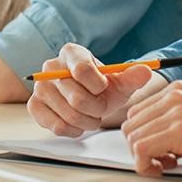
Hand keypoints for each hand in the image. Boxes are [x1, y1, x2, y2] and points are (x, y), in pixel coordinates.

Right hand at [28, 43, 153, 136]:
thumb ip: (133, 76)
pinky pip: (56, 126)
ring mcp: (40, 87)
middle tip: (101, 107)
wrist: (89, 98)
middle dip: (96, 108)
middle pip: (77, 97)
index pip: (83, 70)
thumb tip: (146, 71)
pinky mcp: (34, 106)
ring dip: (87, 121)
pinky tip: (79, 123)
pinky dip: (73, 129)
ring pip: (68, 114)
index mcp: (71, 52)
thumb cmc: (103, 87)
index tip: (104, 88)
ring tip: (92, 115)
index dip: (98, 86)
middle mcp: (51, 66)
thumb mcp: (121, 81)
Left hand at [121, 80, 181, 175]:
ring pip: (133, 138)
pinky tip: (165, 168)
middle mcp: (174, 96)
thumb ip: (177, 116)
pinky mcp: (181, 132)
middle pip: (131, 124)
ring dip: (144, 158)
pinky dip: (147, 165)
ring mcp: (176, 112)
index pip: (137, 111)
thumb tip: (157, 136)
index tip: (157, 148)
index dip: (142, 135)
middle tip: (161, 159)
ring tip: (166, 163)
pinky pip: (142, 150)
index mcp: (177, 89)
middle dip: (139, 147)